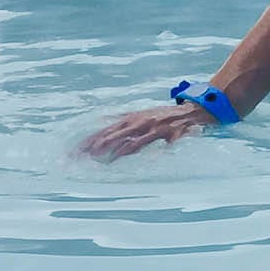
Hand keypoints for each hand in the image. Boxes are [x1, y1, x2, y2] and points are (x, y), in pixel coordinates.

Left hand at [77, 102, 214, 160]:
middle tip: (82, 159)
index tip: (73, 153)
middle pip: (116, 136)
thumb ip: (122, 119)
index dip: (88, 142)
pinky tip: (153, 160)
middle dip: (97, 147)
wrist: (197, 108)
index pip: (104, 130)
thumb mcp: (141, 113)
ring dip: (121, 151)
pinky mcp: (175, 134)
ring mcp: (158, 127)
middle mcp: (142, 122)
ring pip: (137, 141)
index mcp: (132, 118)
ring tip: (107, 162)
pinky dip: (159, 152)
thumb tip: (101, 121)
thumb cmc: (165, 115)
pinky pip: (166, 145)